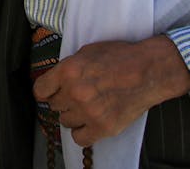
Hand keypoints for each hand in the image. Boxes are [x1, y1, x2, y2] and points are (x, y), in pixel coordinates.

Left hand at [32, 36, 189, 147]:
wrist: (149, 70)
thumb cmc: (121, 57)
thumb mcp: (88, 51)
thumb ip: (69, 68)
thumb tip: (55, 81)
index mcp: (68, 70)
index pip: (40, 90)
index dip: (46, 91)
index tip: (50, 92)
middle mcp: (75, 92)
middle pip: (54, 106)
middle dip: (64, 100)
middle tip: (78, 95)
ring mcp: (88, 111)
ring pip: (65, 122)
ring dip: (74, 115)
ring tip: (89, 106)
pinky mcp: (103, 127)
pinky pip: (79, 138)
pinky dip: (83, 132)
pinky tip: (90, 122)